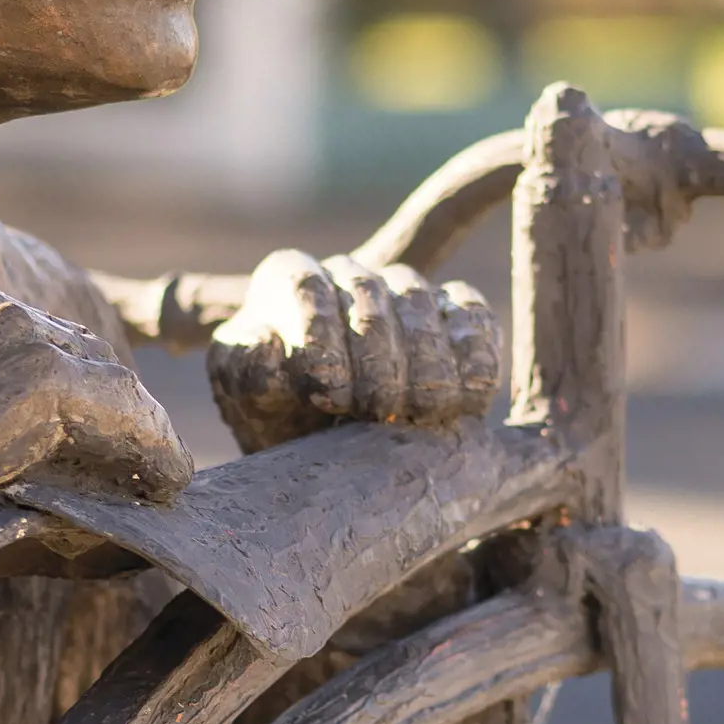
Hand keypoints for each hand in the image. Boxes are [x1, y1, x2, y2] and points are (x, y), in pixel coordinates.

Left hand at [207, 250, 501, 454]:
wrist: (332, 447)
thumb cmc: (279, 417)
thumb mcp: (247, 402)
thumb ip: (249, 371)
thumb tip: (271, 342)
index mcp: (290, 279)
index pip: (304, 284)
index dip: (319, 333)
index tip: (328, 392)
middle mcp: (350, 276)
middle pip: (367, 292)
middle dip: (373, 354)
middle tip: (377, 407)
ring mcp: (405, 291)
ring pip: (419, 300)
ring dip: (423, 357)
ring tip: (420, 409)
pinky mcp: (456, 314)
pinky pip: (472, 313)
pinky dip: (475, 349)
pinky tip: (472, 393)